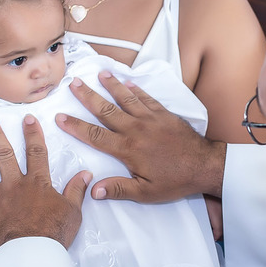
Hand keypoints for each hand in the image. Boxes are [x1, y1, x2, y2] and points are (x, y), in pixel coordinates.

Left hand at [0, 114, 90, 249]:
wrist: (32, 254)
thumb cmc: (54, 233)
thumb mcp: (73, 211)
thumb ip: (76, 190)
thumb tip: (86, 173)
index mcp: (37, 182)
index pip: (36, 152)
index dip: (33, 134)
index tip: (27, 119)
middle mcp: (14, 184)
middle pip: (3, 154)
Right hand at [55, 73, 225, 202]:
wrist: (205, 165)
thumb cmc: (176, 181)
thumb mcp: (146, 193)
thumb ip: (119, 189)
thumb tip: (93, 189)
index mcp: (128, 149)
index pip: (95, 136)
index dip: (76, 126)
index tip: (60, 117)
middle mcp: (136, 129)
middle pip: (106, 110)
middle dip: (88, 96)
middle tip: (73, 83)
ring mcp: (151, 119)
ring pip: (126, 99)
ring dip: (111, 86)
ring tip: (99, 74)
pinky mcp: (165, 115)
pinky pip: (147, 98)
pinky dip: (136, 90)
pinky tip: (128, 82)